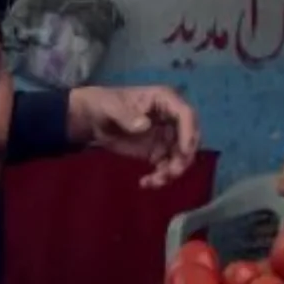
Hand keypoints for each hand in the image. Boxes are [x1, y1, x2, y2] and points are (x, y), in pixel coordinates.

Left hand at [68, 85, 199, 188]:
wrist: (94, 119)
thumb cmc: (105, 104)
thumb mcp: (112, 107)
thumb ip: (128, 116)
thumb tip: (145, 125)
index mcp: (164, 100)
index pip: (186, 115)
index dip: (189, 133)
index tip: (184, 153)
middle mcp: (171, 118)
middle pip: (189, 139)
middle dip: (184, 158)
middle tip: (172, 173)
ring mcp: (166, 136)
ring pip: (180, 156)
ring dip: (171, 172)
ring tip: (154, 182)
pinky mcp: (158, 152)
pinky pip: (167, 166)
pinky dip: (160, 177)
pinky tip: (145, 183)